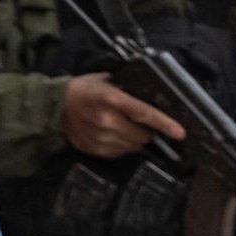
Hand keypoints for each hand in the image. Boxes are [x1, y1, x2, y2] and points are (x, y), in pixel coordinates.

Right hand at [60, 72, 185, 157]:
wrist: (55, 108)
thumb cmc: (84, 90)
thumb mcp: (105, 81)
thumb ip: (127, 90)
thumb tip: (152, 97)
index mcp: (111, 99)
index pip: (143, 113)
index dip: (164, 123)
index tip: (180, 132)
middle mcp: (108, 121)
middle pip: (143, 135)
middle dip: (147, 131)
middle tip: (140, 123)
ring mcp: (102, 138)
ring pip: (134, 147)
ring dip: (135, 140)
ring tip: (123, 127)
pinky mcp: (98, 150)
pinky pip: (121, 153)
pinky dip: (122, 146)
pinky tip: (112, 134)